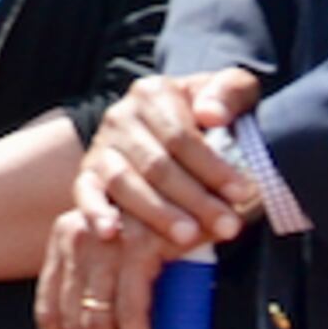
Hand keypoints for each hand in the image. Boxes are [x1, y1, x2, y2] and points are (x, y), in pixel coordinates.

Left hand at [36, 201, 176, 328]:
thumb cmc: (168, 220)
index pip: (49, 309)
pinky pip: (130, 311)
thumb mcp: (127, 253)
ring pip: (96, 322)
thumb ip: (111, 289)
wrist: (202, 178)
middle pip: (71, 322)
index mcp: (66, 241)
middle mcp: (75, 239)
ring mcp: (104, 242)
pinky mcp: (135, 246)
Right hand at [75, 69, 263, 251]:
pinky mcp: (88, 174)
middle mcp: (120, 116)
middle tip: (227, 226)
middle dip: (195, 200)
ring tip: (188, 237)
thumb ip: (228, 93)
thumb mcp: (229, 91)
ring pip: (123, 182)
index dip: (213, 167)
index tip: (242, 193)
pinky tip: (109, 232)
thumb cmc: (212, 114)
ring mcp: (102, 146)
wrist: (176, 129)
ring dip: (157, 213)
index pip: (181, 136)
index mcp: (153, 93)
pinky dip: (95, 212)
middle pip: (155, 164)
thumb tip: (211, 115)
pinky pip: (85, 193)